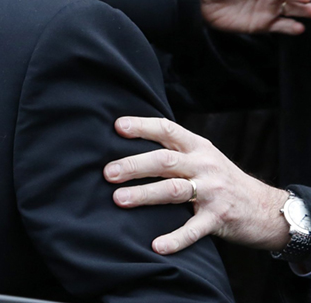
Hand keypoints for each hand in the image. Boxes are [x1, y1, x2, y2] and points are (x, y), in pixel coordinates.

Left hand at [104, 116, 290, 253]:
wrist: (265, 208)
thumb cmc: (222, 179)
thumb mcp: (203, 156)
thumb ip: (174, 149)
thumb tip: (128, 144)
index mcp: (198, 147)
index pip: (167, 129)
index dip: (143, 126)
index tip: (118, 127)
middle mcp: (204, 165)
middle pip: (165, 160)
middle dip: (134, 165)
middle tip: (108, 172)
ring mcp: (212, 192)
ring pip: (173, 190)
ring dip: (144, 194)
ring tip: (119, 199)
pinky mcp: (218, 218)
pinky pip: (193, 229)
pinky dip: (175, 238)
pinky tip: (157, 246)